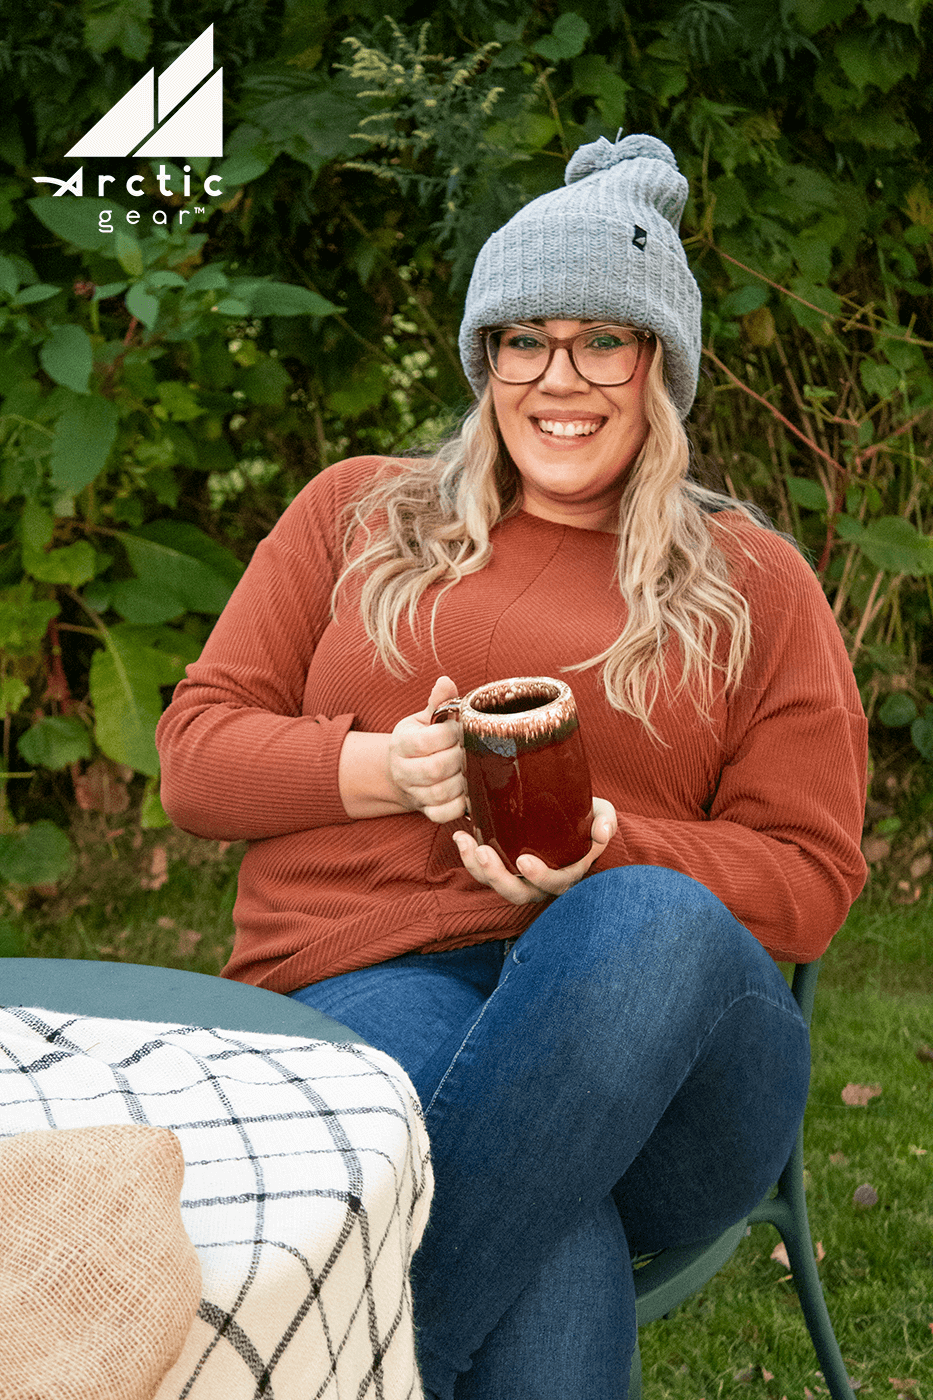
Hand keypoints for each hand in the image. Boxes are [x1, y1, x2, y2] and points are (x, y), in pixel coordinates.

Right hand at [387, 675, 467, 823]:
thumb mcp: (425, 718)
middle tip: (476, 751)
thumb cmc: (421, 740)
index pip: (426, 740)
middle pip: (434, 769)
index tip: (464, 729)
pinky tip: (470, 793)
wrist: (402, 771)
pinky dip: (459, 806)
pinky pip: (442, 814)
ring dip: (463, 782)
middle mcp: (403, 770)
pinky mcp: (425, 810)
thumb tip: (446, 682)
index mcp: (402, 742)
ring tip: (476, 770)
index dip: (450, 735)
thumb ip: (438, 703)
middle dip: (460, 759)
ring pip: (440, 793)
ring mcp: (413, 792)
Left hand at [452, 797, 616, 904]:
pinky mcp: (503, 867)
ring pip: (497, 884)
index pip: (555, 883)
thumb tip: (602, 832)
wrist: (571, 816)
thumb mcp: (602, 815)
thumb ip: (606, 821)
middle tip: (484, 853)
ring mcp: (520, 878)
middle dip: (498, 877)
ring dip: (478, 868)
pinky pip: (484, 871)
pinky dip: (469, 857)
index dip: (540, 876)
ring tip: (465, 842)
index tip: (524, 861)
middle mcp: (542, 883)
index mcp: (568, 873)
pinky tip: (461, 836)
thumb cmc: (587, 818)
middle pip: (518, 893)